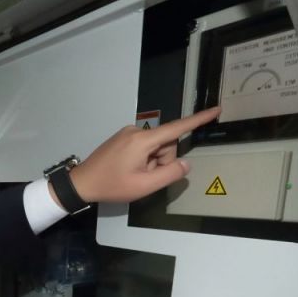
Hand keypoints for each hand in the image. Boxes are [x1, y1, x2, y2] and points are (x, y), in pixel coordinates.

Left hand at [65, 106, 220, 204]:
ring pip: (156, 147)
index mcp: (143, 140)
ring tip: (134, 174)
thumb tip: (186, 164)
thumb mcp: (143, 186)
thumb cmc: (111, 185)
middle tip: (144, 176)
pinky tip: (129, 170)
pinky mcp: (123, 138)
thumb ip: (169, 175)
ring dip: (152, 162)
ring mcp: (128, 133)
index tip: (215, 110)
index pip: (177, 128)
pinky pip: (144, 147)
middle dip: (162, 161)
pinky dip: (143, 160)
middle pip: (166, 144)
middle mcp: (137, 131)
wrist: (82, 183)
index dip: (199, 120)